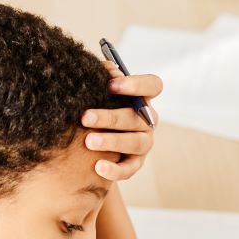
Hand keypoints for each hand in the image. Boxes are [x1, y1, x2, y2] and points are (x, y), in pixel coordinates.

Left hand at [81, 61, 162, 181]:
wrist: (91, 143)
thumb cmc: (98, 107)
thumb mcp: (100, 92)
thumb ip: (103, 78)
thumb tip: (105, 69)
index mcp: (142, 99)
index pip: (153, 86)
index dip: (136, 85)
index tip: (111, 85)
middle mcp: (148, 121)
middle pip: (136, 117)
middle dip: (110, 117)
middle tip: (85, 117)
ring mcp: (144, 143)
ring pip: (134, 142)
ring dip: (111, 142)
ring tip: (88, 142)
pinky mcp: (135, 164)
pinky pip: (129, 169)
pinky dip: (115, 170)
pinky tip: (98, 167)